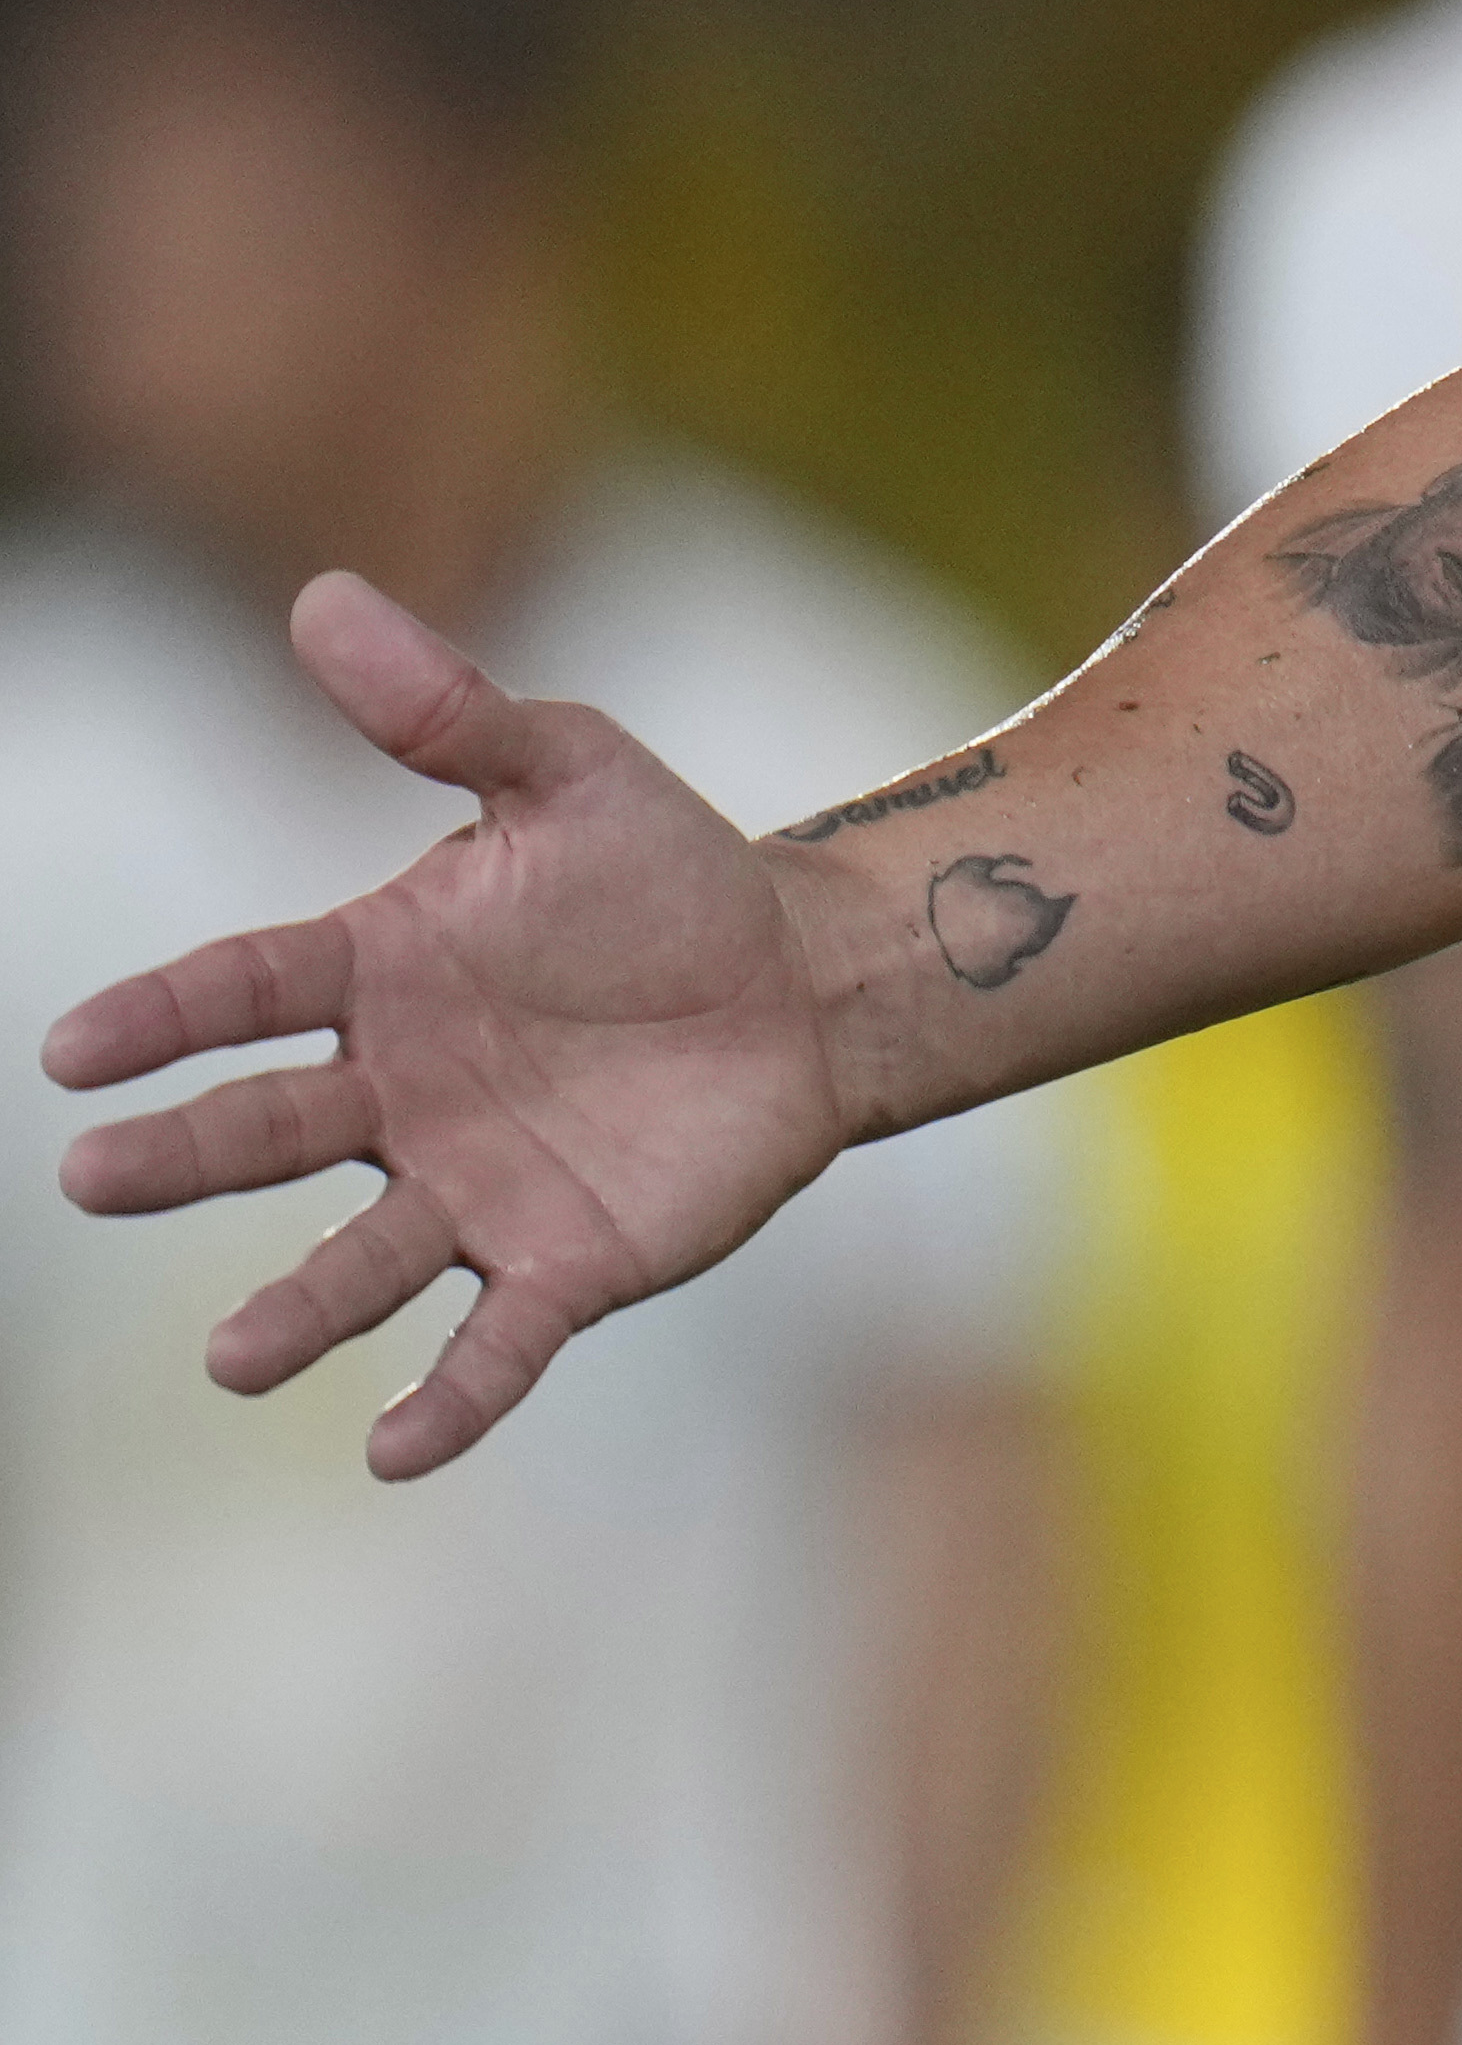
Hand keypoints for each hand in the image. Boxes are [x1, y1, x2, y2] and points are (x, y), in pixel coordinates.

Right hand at [42, 572, 850, 1477]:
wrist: (804, 978)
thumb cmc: (669, 872)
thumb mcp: (569, 770)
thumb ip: (447, 712)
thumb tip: (320, 596)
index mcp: (380, 973)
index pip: (245, 992)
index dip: (163, 1020)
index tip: (73, 1050)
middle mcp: (399, 1095)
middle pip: (270, 1131)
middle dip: (183, 1159)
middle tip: (95, 1177)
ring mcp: (472, 1188)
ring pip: (361, 1263)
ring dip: (295, 1312)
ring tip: (231, 1358)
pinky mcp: (564, 1263)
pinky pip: (494, 1343)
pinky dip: (447, 1398)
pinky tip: (393, 1448)